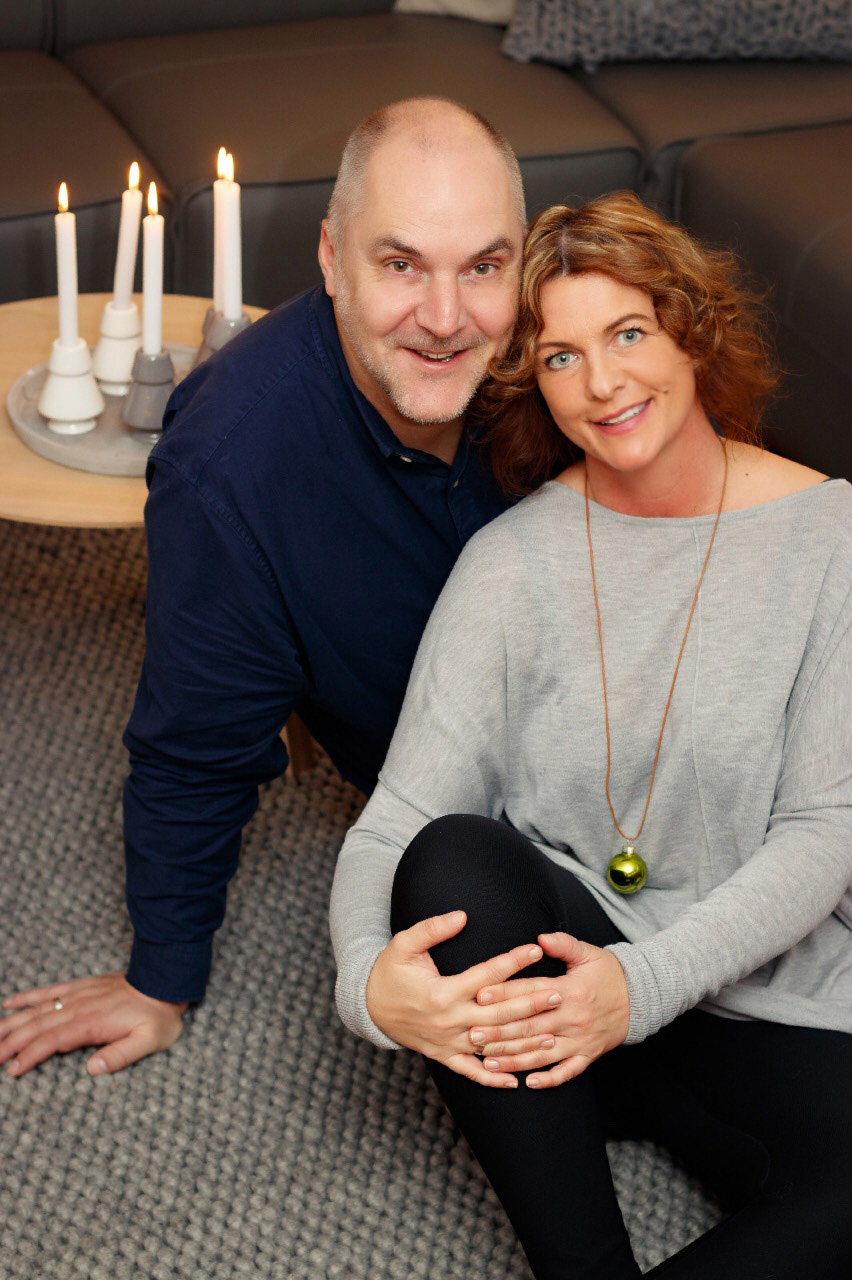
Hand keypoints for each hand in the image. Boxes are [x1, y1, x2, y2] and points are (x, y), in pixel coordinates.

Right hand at [1, 973, 187, 1076]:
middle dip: (10, 1042)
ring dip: (11, 1023)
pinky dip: (27, 997)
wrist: (165, 981)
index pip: (52, 1041)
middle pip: (36, 1026)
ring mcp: (77, 996)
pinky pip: (49, 991)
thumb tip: (93, 1069)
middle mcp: (79, 1008)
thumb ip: (121, 1055)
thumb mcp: (149, 1041)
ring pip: (36, 1010)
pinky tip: (9, 1003)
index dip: (31, 1055)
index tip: (13, 1070)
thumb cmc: (159, 1016)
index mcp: (91, 1023)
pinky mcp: (80, 988)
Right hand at [366, 910, 560, 1088]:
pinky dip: (492, 1079)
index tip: (535, 950)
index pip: (486, 975)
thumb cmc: (389, 971)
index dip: (512, 961)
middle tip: (558, 993)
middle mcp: (450, 1019)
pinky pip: (471, 1072)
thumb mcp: (404, 944)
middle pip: (498, 1012)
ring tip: (551, 1035)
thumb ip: (432, 929)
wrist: (368, 1006)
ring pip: (491, 1044)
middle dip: (530, 1003)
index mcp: (443, 991)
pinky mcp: (443, 1055)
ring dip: (522, 1041)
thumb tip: (462, 916)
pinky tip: (516, 1081)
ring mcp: (448, 1041)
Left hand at [468, 932, 629, 1088]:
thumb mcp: (588, 953)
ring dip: (514, 1059)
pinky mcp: (587, 1055)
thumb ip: (563, 945)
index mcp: (569, 990)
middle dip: (499, 1032)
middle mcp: (572, 1017)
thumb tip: (540, 939)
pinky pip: (567, 1072)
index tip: (479, 995)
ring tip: (487, 1062)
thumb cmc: (609, 973)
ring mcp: (579, 1039)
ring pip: (542, 1053)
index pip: (530, 993)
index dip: (504, 994)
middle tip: (472, 1035)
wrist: (642, 998)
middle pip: (530, 1027)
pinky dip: (548, 1079)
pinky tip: (527, 1083)